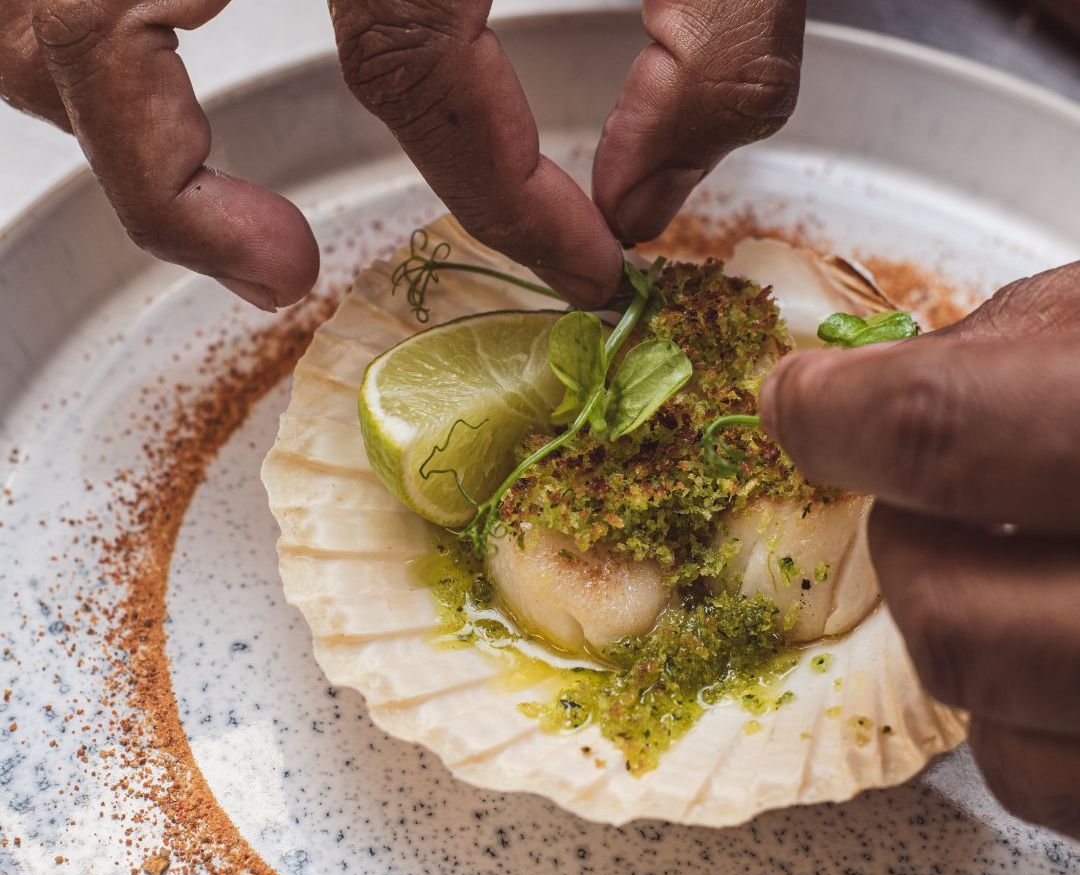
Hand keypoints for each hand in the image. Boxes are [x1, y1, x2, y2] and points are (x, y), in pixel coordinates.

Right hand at [2, 0, 804, 309]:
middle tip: (281, 271)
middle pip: (108, 25)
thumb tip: (645, 196)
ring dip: (107, 122)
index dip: (503, 200)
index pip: (409, 72)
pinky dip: (82, 30)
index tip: (582, 265)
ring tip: (211, 217)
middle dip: (177, 190)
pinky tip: (157, 82)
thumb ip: (713, 45)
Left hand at [760, 262, 1079, 837]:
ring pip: (1000, 741)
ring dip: (966, 640)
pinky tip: (1066, 642)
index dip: (844, 415)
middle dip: (906, 549)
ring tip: (1011, 564)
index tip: (804, 403)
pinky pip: (1061, 791)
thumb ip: (1039, 337)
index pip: (956, 432)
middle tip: (919, 497)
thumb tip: (876, 379)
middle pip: (959, 624)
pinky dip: (1028, 722)